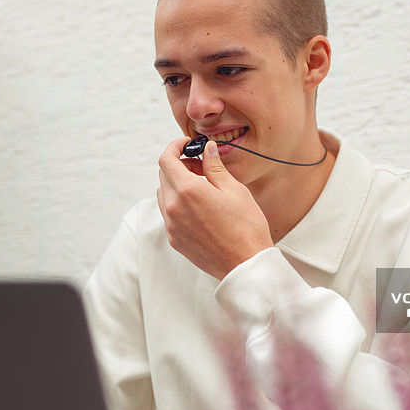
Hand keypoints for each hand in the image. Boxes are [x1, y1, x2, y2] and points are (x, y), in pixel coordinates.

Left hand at [157, 137, 272, 279]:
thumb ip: (215, 167)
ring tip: (201, 186)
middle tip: (200, 165)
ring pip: (163, 194)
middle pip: (163, 175)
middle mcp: (174, 207)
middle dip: (178, 164)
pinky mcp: (175, 239)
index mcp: (188, 190)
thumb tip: (207, 149)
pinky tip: (199, 206)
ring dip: (176, 184)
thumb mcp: (234, 190)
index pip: (166, 159)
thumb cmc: (246, 227)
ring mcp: (172, 225)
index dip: (174, 147)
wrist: (245, 264)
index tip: (186, 144)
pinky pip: (168, 213)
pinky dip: (177, 203)